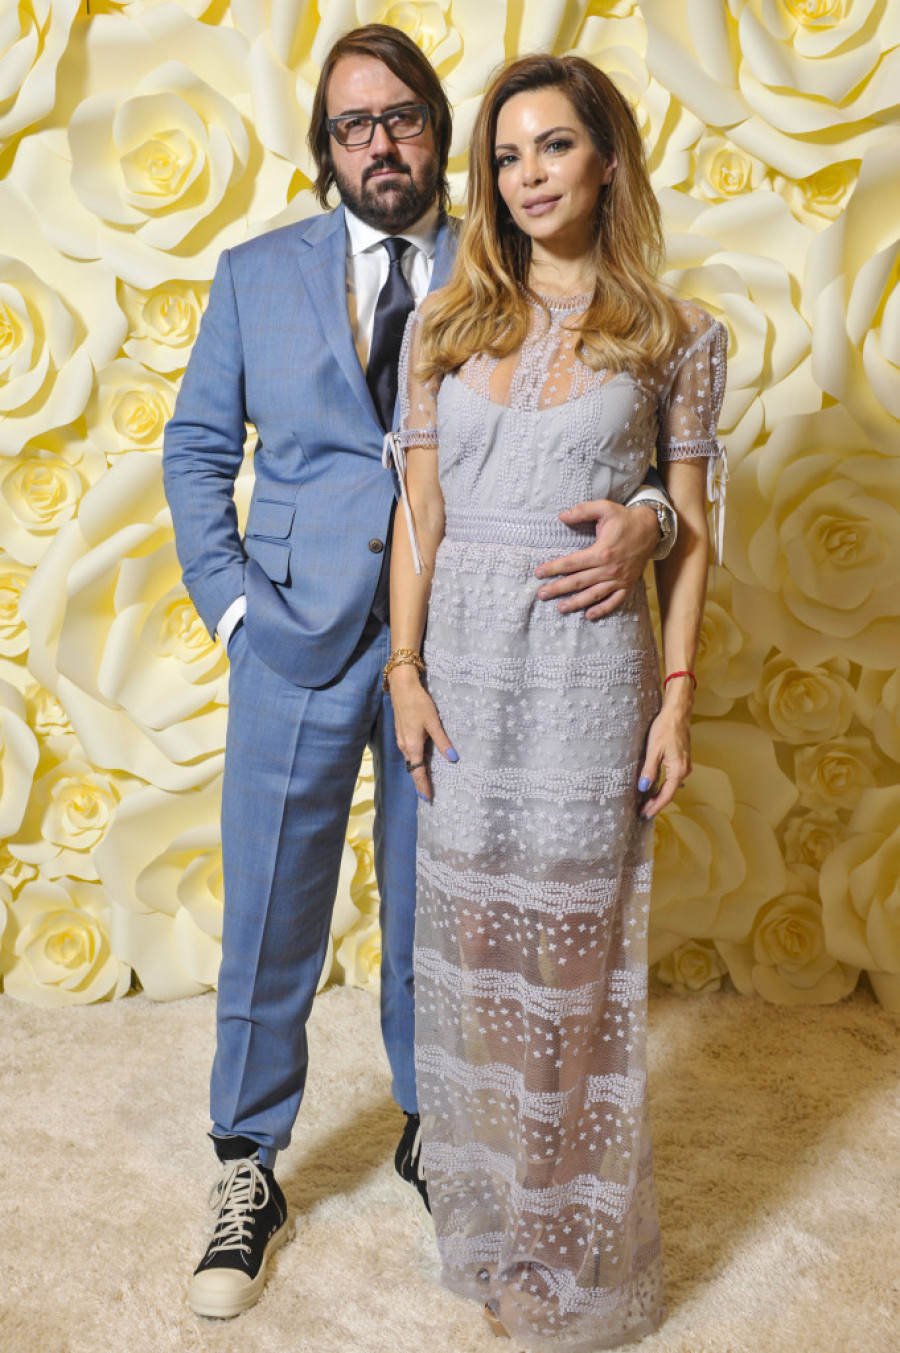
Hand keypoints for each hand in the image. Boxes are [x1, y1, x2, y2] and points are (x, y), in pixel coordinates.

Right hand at [388, 667, 456, 801]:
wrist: (402, 687)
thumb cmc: (418, 703)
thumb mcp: (433, 722)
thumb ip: (442, 741)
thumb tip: (453, 758)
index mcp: (412, 746)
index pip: (418, 772)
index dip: (423, 786)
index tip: (428, 799)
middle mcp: (404, 746)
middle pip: (413, 769)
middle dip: (420, 782)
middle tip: (428, 795)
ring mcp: (401, 740)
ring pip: (410, 761)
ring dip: (417, 772)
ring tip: (426, 781)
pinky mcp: (401, 733)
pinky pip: (408, 753)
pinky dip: (415, 761)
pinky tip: (421, 761)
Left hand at [534, 500, 658, 619]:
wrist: (651, 528)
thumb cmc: (625, 518)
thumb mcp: (604, 508)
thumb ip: (582, 510)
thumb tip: (561, 516)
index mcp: (602, 551)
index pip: (572, 563)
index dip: (553, 568)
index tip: (539, 573)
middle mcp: (609, 569)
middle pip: (579, 582)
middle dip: (558, 588)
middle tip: (542, 594)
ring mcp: (619, 579)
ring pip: (594, 595)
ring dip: (576, 603)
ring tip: (560, 608)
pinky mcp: (628, 584)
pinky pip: (614, 601)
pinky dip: (602, 609)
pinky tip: (589, 615)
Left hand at [636, 694, 691, 819]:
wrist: (677, 713)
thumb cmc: (665, 728)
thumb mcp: (653, 750)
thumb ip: (649, 770)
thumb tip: (643, 788)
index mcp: (678, 769)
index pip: (666, 795)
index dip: (655, 806)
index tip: (645, 813)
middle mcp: (685, 770)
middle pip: (670, 792)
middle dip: (656, 803)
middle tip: (642, 811)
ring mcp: (685, 765)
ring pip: (671, 786)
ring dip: (659, 795)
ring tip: (646, 803)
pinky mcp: (682, 760)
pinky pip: (672, 778)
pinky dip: (663, 786)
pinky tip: (655, 788)